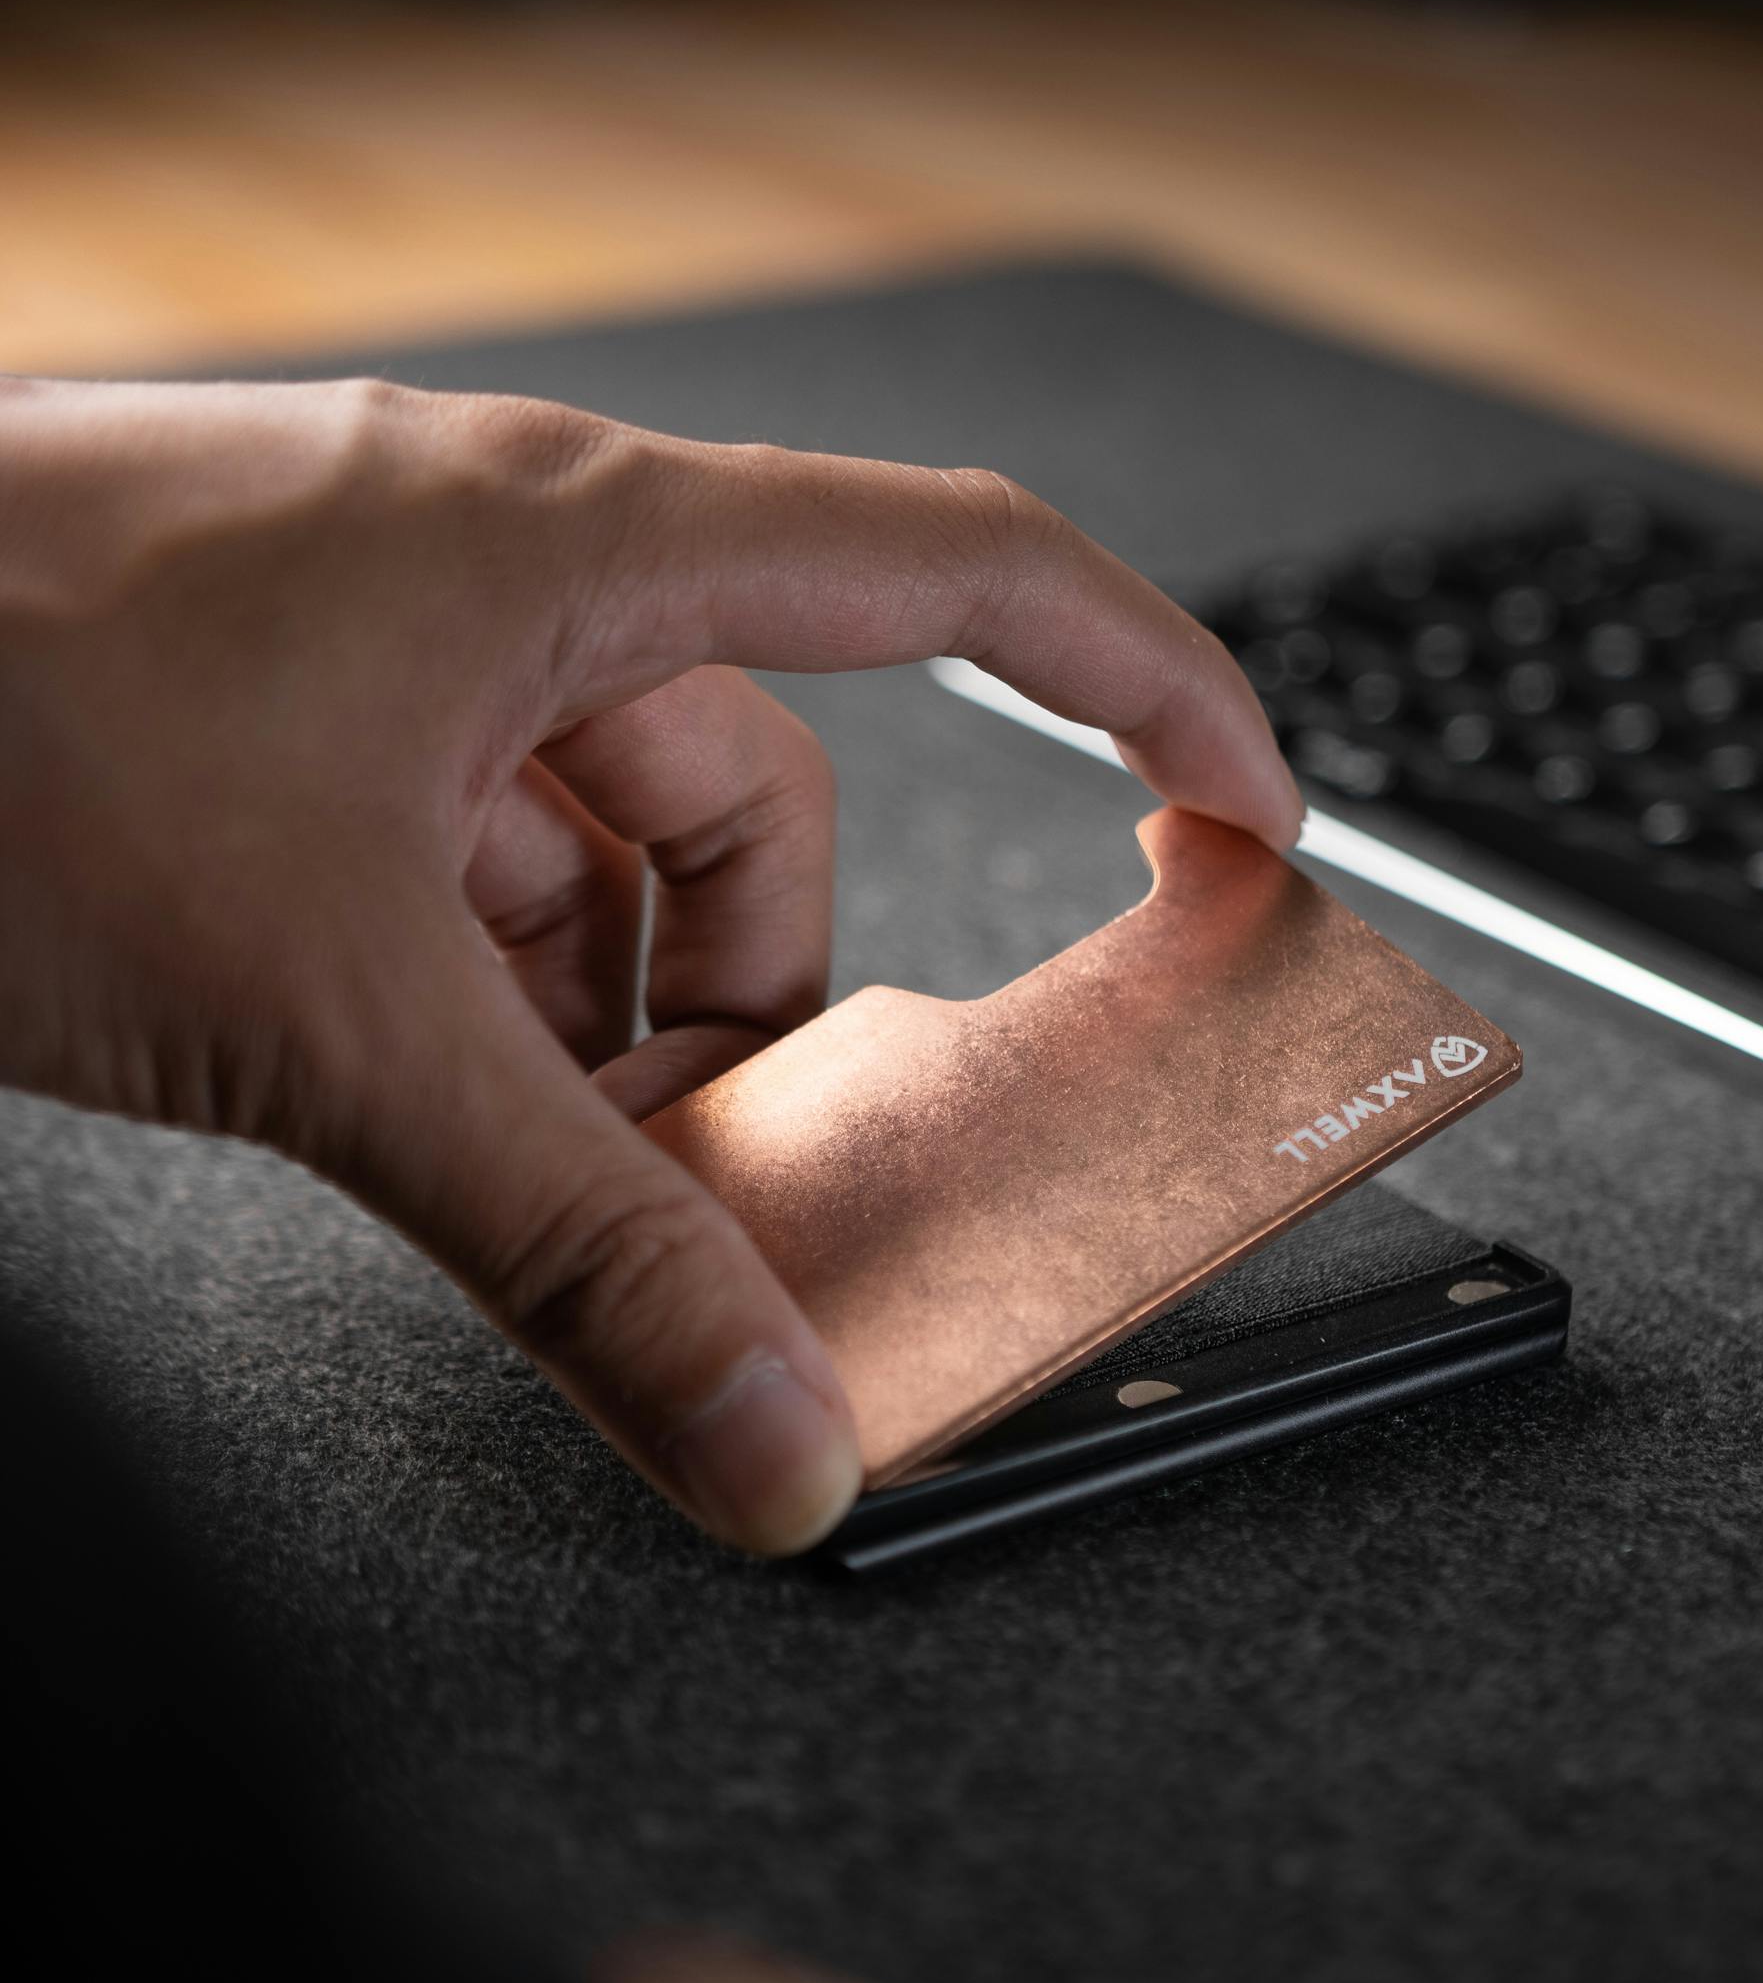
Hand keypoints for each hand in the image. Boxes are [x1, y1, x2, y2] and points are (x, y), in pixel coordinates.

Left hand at [0, 375, 1298, 1551]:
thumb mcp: (327, 1016)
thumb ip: (569, 1250)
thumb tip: (760, 1437)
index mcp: (581, 545)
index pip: (968, 570)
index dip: (1151, 685)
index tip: (1248, 809)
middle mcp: (506, 563)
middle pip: (767, 789)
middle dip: (754, 997)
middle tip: (711, 1167)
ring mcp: (390, 635)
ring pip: (604, 847)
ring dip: (595, 1019)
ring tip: (508, 1144)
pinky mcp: (294, 714)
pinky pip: (473, 861)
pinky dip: (482, 996)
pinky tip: (405, 1089)